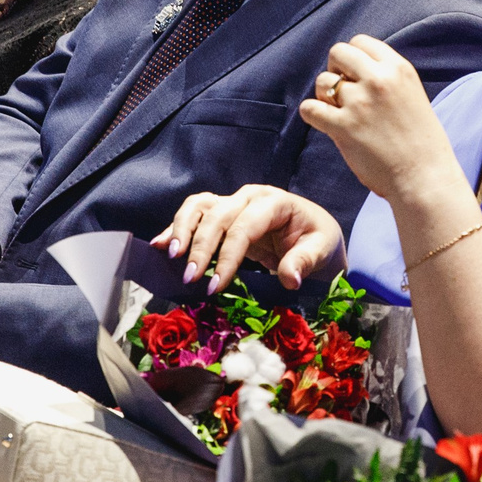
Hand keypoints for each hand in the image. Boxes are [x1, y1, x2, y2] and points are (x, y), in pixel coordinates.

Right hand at [157, 185, 344, 291]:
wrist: (314, 236)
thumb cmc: (318, 241)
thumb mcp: (322, 250)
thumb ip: (306, 262)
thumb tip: (290, 279)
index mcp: (274, 202)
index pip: (244, 227)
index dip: (227, 256)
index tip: (215, 285)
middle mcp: (249, 197)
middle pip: (216, 216)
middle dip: (200, 248)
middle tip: (190, 278)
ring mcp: (233, 202)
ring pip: (198, 207)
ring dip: (181, 231)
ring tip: (171, 257)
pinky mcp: (222, 214)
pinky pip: (194, 215)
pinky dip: (175, 228)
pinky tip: (159, 245)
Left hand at [298, 36, 461, 209]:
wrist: (425, 177)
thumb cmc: (421, 141)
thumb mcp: (412, 94)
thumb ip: (387, 78)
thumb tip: (355, 70)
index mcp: (398, 68)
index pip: (361, 42)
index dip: (353, 58)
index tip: (355, 75)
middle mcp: (378, 80)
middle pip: (338, 53)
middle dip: (336, 69)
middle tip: (343, 91)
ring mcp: (359, 103)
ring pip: (323, 81)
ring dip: (325, 95)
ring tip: (338, 112)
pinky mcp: (343, 127)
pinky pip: (310, 108)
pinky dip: (312, 114)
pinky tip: (325, 123)